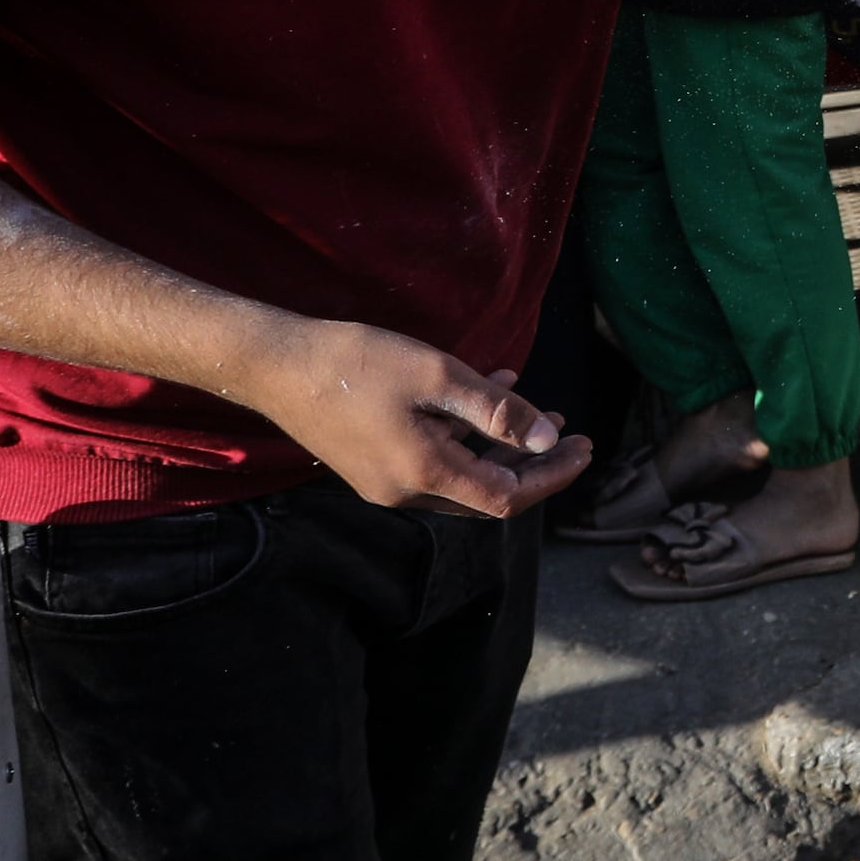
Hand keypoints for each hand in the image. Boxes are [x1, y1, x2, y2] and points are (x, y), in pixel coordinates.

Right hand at [251, 323, 591, 517]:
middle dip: (535, 466)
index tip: (584, 448)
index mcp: (425, 475)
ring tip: (542, 415)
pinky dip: (466, 436)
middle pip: (488, 493)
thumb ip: (496, 411)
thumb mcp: (438, 377)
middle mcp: (405, 492)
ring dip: (503, 449)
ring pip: (462, 476)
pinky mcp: (371, 465)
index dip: (551, 476)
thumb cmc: (356, 363)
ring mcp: (384, 482)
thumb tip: (545, 440)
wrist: (275, 364)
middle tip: (572, 436)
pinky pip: (433, 460)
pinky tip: (488, 394)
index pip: (507, 497)